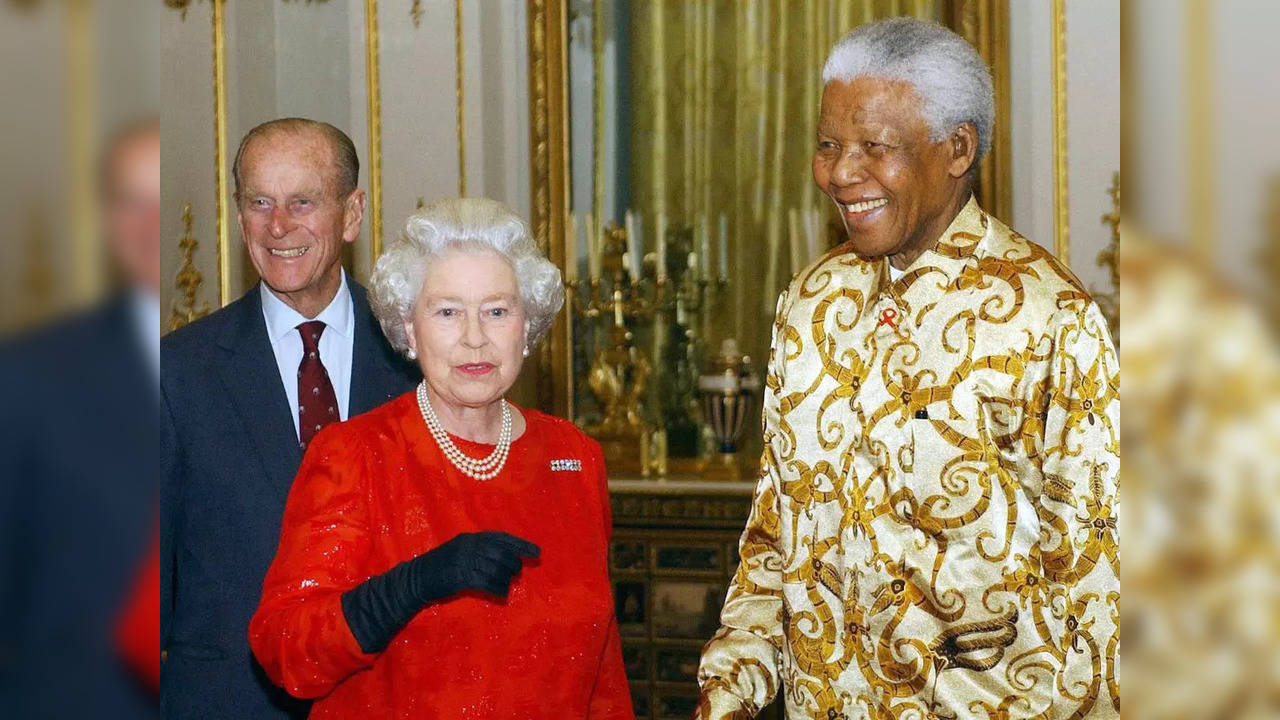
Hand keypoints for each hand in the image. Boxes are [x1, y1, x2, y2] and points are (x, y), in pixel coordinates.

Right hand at [412, 531, 539, 601]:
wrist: (415, 579)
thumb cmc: (439, 567)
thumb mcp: (460, 551)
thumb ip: (480, 551)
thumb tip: (506, 560)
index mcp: (470, 538)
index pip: (502, 538)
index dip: (521, 544)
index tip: (537, 552)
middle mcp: (469, 546)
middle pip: (501, 554)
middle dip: (513, 564)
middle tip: (517, 573)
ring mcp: (464, 560)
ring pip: (496, 569)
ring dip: (506, 580)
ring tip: (507, 586)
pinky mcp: (460, 577)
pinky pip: (487, 583)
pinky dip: (498, 590)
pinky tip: (502, 595)